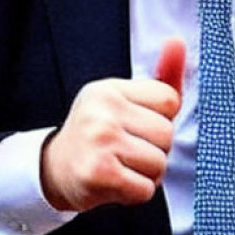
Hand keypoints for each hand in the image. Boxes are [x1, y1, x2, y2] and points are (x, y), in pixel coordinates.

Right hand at [40, 37, 184, 211]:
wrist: (56, 168)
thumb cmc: (98, 133)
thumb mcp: (124, 99)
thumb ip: (160, 77)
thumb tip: (178, 42)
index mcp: (110, 89)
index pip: (169, 99)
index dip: (161, 118)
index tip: (137, 124)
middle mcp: (102, 110)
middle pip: (167, 134)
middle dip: (155, 149)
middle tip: (128, 149)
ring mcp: (100, 140)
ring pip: (159, 163)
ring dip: (147, 174)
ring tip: (122, 165)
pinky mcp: (99, 173)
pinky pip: (146, 189)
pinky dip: (136, 192)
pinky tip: (116, 181)